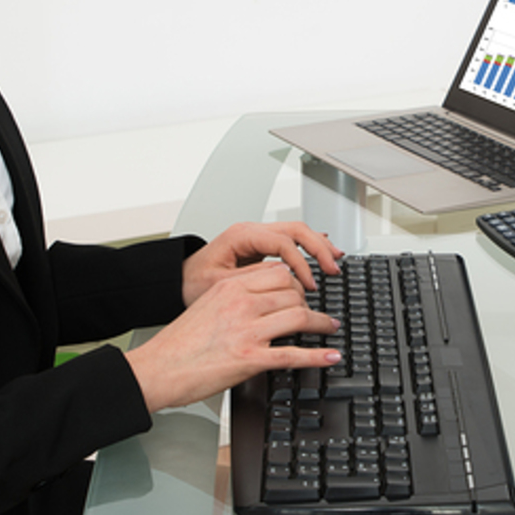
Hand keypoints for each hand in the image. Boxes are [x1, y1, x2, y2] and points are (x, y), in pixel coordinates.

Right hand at [124, 262, 338, 412]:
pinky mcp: (250, 358)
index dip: (297, 282)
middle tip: (315, 312)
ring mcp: (247, 330)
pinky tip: (330, 356)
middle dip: (309, 301)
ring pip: (299, 315)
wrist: (157, 369)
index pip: (278, 272)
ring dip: (321, 323)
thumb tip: (262, 300)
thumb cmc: (178, 343)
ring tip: (328, 327)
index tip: (303, 290)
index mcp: (229, 287)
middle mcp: (241, 303)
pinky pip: (294, 354)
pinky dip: (318, 356)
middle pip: (293, 291)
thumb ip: (235, 298)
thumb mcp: (206, 306)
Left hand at [181, 221, 343, 305]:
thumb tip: (285, 279)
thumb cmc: (192, 283)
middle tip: (333, 268)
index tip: (309, 285)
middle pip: (295, 229)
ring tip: (335, 260)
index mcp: (240, 236)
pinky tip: (322, 251)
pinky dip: (308, 246)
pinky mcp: (259, 246)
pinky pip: (289, 239)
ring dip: (318, 245)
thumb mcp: (220, 285)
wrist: (178, 281)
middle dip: (319, 247)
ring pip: (295, 231)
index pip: (282, 242)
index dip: (301, 264)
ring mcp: (256, 237)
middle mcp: (250, 232)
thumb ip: (253, 279)